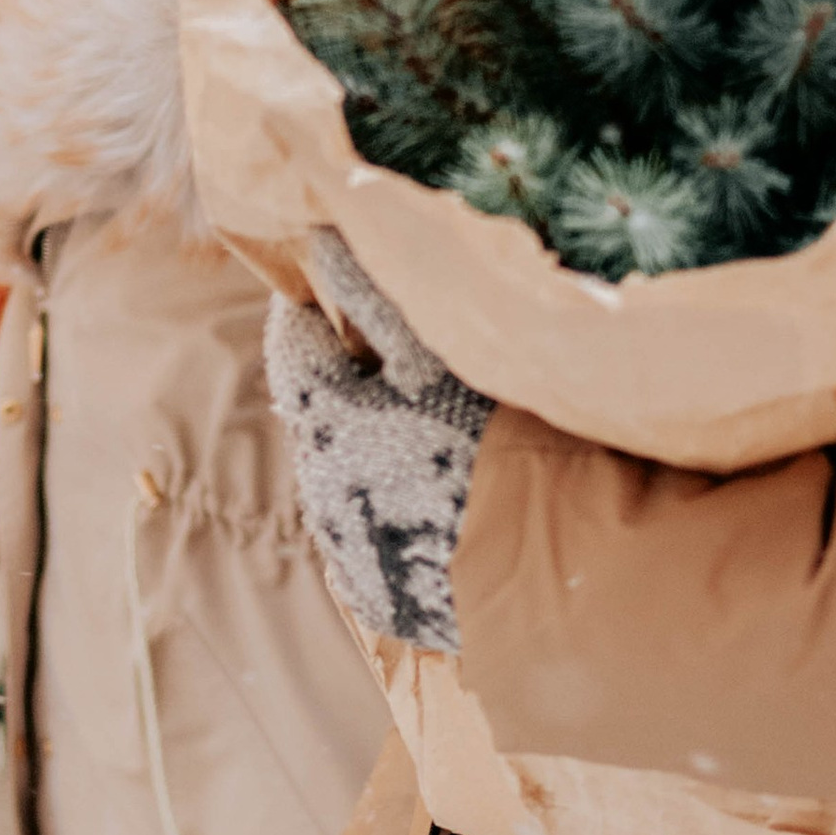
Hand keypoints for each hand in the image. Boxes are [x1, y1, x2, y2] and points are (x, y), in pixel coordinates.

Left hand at [266, 231, 489, 655]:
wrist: (541, 575)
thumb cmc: (491, 444)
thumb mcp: (437, 357)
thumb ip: (378, 298)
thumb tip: (320, 237)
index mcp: (323, 421)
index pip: (294, 350)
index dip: (313, 317)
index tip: (337, 298)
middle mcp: (318, 488)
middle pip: (324, 420)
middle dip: (355, 393)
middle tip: (411, 372)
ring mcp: (346, 549)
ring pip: (351, 482)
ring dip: (381, 459)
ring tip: (445, 449)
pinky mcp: (379, 597)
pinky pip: (380, 542)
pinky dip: (405, 519)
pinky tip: (452, 514)